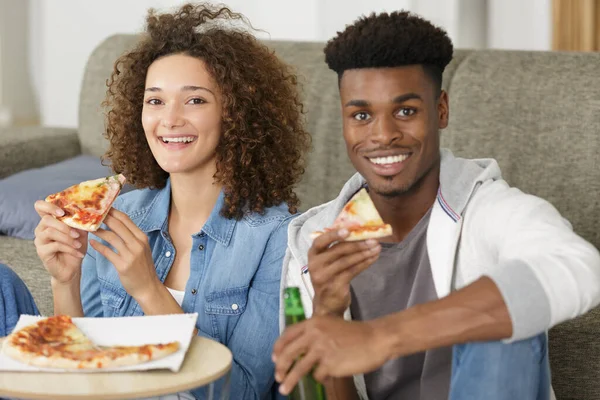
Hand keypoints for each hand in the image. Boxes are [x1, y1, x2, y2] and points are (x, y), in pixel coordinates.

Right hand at [34, 200, 86, 284]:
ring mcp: (40, 240)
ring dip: (68, 238)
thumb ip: (80, 221)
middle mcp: (41, 229)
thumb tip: (88, 211)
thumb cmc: (76, 247)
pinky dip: (70, 249)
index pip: (40, 206)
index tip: (62, 212)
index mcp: (50, 221)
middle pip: (47, 219)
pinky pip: (55, 246)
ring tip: (79, 244)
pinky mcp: (42, 252)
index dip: (49, 206)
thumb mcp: (81, 232)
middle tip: (77, 233)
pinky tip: (79, 254)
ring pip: (51, 232)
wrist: (72, 268)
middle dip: (64, 225)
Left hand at [90, 209, 159, 300]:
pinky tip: (91, 243)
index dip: (112, 211)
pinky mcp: (123, 265)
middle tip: (90, 214)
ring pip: (111, 237)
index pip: (125, 219)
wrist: (148, 286)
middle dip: (102, 218)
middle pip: (117, 225)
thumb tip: (116, 223)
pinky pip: (107, 252)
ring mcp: (131, 254)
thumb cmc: (142, 266)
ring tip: (87, 228)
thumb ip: (131, 236)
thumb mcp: (141, 248)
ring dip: (97, 231)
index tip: (101, 207)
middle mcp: (137, 244)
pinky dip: (98, 246)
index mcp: (142, 237)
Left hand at [272, 316, 389, 394]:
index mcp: (313, 323)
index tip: (274, 358)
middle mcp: (314, 334)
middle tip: (277, 376)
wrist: (374, 339)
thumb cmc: (354, 334)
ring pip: (298, 368)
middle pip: (289, 353)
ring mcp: (322, 349)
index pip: (287, 335)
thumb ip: (314, 333)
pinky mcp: (330, 364)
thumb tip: (297, 349)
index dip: (278, 348)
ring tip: (284, 389)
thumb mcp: (330, 325)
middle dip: (280, 367)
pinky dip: (320, 377)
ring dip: (290, 380)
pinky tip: (327, 374)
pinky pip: (318, 375)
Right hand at [308, 229, 380, 316]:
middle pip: (338, 250)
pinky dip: (365, 263)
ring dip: (364, 253)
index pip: (320, 241)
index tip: (348, 230)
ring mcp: (324, 276)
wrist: (326, 304)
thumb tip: (356, 231)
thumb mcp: (326, 262)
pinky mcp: (335, 285)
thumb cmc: (329, 277)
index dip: (334, 234)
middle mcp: (315, 265)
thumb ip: (335, 248)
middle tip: (373, 240)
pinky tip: (373, 258)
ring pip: (347, 261)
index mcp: (312, 254)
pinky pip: (353, 271)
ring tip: (377, 248)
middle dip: (358, 244)